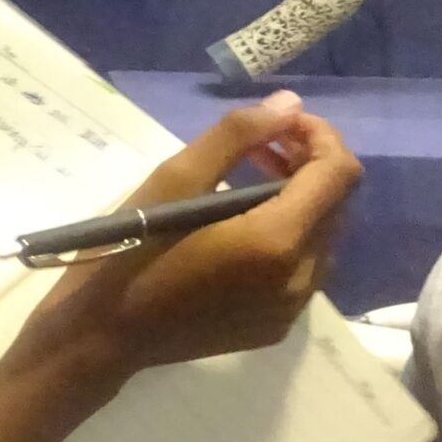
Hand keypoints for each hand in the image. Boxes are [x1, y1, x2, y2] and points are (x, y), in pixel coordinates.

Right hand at [15, 93, 359, 388]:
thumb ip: (237, 137)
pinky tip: (240, 229)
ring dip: (300, 201)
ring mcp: (291, 309)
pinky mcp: (276, 326)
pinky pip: (303, 270)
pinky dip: (288, 237)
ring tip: (249, 180)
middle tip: (260, 146)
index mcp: (278, 240)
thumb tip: (290, 105)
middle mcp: (300, 278)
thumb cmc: (130, 250)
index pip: (339, 174)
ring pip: (323, 238)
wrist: (103, 335)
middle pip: (337, 205)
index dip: (320, 136)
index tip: (280, 124)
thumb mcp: (174, 179)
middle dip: (309, 165)